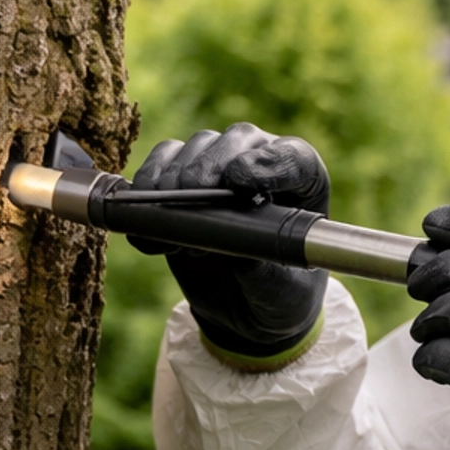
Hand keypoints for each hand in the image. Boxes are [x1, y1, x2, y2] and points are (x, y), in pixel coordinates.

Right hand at [131, 124, 328, 358]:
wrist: (246, 310)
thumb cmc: (278, 295)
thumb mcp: (281, 292)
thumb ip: (263, 269)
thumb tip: (231, 247)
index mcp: (304, 183)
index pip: (294, 157)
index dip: (268, 163)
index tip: (241, 181)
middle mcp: (263, 163)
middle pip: (237, 139)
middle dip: (209, 166)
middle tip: (193, 196)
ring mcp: (221, 166)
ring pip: (195, 146)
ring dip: (174, 182)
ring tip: (176, 234)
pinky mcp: (181, 180)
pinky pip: (159, 165)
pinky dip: (145, 194)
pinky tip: (150, 232)